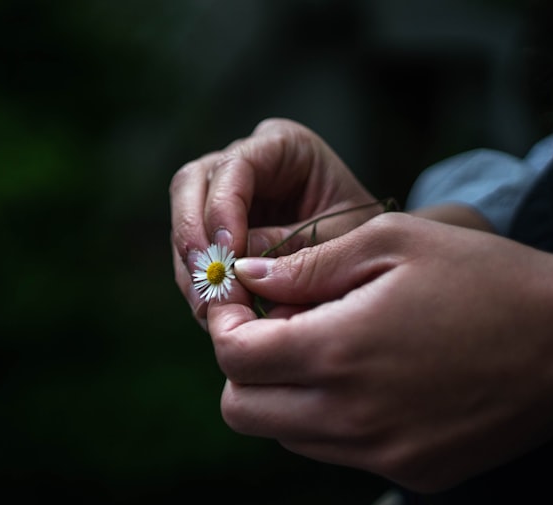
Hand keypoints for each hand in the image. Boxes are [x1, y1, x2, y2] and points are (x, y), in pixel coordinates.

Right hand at [170, 118, 378, 328]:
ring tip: (208, 305)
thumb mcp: (339, 242)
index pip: (234, 166)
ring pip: (184, 218)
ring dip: (189, 265)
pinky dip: (196, 281)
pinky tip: (211, 309)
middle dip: (192, 233)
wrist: (369, 259)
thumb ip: (291, 250)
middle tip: (206, 277)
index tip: (229, 254)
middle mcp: (246, 162)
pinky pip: (190, 251)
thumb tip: (235, 266)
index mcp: (284, 147)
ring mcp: (223, 194)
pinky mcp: (214, 229)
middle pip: (191, 182)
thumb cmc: (362, 240)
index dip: (222, 209)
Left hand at [207, 213, 552, 492]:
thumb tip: (245, 275)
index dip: (224, 325)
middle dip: (242, 368)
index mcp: (337, 351)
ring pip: (285, 434)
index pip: (232, 358)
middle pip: (241, 410)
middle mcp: (349, 416)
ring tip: (330, 349)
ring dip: (285, 394)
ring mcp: (379, 453)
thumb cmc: (486, 279)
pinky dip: (330, 420)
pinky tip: (371, 380)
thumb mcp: (394, 242)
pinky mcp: (409, 473)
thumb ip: (307, 263)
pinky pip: (337, 453)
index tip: (239, 303)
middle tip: (275, 330)